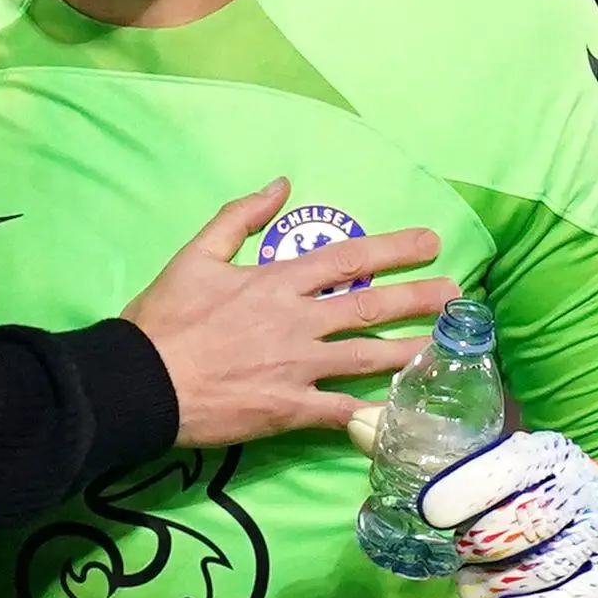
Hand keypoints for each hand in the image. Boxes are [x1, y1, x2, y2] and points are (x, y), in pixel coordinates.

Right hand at [125, 181, 457, 446]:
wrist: (140, 382)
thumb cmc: (163, 319)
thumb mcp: (194, 255)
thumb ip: (239, 217)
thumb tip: (281, 184)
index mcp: (277, 283)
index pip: (349, 259)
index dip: (394, 248)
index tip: (429, 242)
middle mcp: (297, 322)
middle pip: (371, 307)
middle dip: (419, 299)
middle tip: (456, 295)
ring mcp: (298, 368)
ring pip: (368, 358)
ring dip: (411, 350)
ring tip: (445, 345)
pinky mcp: (290, 410)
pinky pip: (342, 412)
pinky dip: (374, 413)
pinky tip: (403, 411)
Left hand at [417, 430, 597, 597]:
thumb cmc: (519, 491)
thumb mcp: (478, 466)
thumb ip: (416, 448)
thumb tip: (356, 425)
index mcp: (543, 452)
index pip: (511, 464)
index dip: (470, 487)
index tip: (430, 511)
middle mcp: (578, 486)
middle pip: (527, 521)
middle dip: (480, 545)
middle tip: (457, 554)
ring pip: (549, 564)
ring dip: (499, 583)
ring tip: (472, 587)